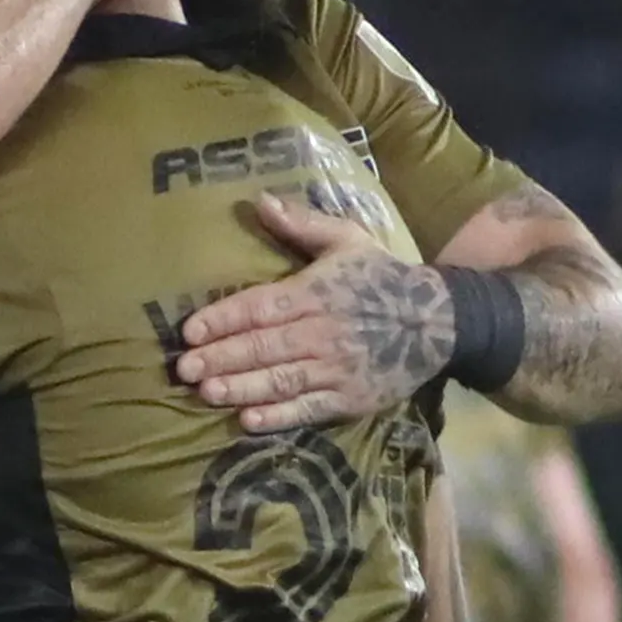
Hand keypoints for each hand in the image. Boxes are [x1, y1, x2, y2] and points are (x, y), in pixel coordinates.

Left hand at [176, 194, 453, 432]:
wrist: (438, 321)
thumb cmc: (382, 277)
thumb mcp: (347, 239)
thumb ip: (302, 224)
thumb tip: (259, 201)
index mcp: (315, 293)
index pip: (260, 306)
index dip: (223, 318)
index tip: (190, 330)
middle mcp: (322, 333)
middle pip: (263, 347)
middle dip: (221, 357)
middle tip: (184, 369)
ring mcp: (336, 370)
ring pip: (280, 380)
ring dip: (240, 388)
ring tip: (206, 393)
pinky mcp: (349, 399)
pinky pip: (308, 410)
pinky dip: (278, 417)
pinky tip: (249, 420)